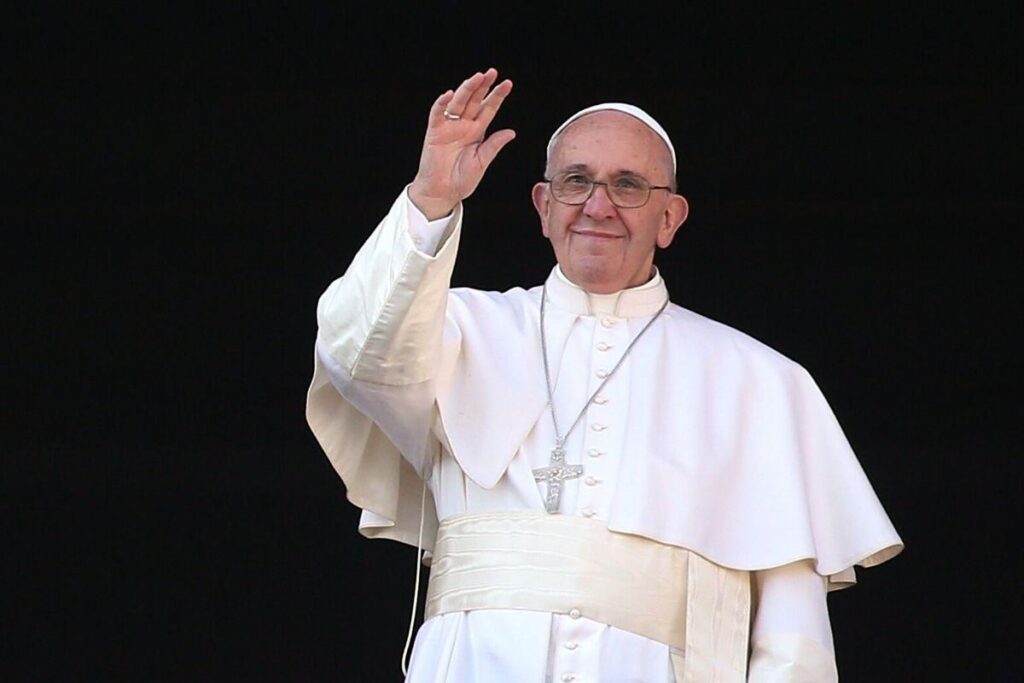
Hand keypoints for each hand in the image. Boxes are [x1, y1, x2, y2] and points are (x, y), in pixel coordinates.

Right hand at [408, 68, 514, 219]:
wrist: (443, 193)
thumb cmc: (462, 180)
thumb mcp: (482, 162)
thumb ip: (494, 146)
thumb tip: (511, 132)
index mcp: (477, 132)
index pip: (489, 109)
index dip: (497, 96)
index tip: (507, 83)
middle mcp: (464, 126)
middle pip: (474, 101)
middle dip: (483, 86)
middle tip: (492, 72)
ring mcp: (449, 127)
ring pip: (458, 103)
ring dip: (466, 90)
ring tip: (476, 78)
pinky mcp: (434, 132)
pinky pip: (437, 114)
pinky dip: (441, 104)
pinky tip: (449, 94)